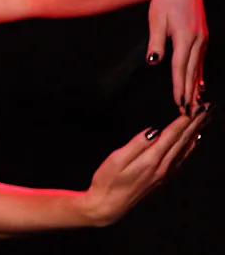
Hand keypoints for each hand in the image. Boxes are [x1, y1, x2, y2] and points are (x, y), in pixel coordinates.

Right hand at [83, 108, 208, 225]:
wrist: (108, 206)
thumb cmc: (108, 181)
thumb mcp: (116, 160)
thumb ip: (136, 144)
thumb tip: (154, 130)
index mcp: (151, 160)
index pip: (171, 136)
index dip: (183, 121)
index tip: (195, 108)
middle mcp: (162, 167)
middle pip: (181, 142)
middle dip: (194, 124)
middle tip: (206, 110)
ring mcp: (164, 174)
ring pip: (184, 150)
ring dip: (194, 134)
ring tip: (204, 122)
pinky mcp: (161, 179)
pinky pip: (181, 159)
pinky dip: (189, 148)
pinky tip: (192, 143)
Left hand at [147, 0, 207, 112]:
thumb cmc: (164, 1)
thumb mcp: (156, 20)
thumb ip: (155, 41)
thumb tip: (154, 62)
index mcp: (185, 37)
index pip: (180, 67)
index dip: (179, 86)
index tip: (178, 102)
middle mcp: (197, 40)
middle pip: (191, 71)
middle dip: (189, 92)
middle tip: (188, 112)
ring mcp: (202, 38)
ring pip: (197, 67)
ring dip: (195, 86)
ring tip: (195, 104)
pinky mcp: (202, 37)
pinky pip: (200, 60)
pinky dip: (199, 74)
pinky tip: (200, 85)